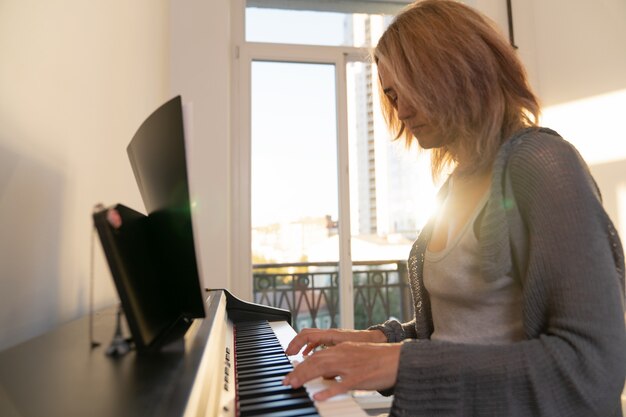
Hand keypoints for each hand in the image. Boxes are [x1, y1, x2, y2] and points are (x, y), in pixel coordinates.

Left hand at [282, 342, 400, 400]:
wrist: (399, 358)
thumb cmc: (379, 360)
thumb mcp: (355, 357)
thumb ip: (339, 365)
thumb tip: (325, 377)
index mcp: (343, 349)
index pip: (316, 356)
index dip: (301, 365)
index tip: (290, 374)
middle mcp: (344, 354)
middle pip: (315, 361)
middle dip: (298, 371)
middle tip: (286, 382)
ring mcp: (351, 366)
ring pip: (323, 369)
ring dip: (306, 377)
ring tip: (294, 385)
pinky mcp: (360, 377)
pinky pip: (341, 384)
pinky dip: (328, 390)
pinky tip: (319, 396)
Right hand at [285, 328, 386, 355]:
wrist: (378, 339)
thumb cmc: (367, 345)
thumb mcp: (350, 356)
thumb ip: (337, 365)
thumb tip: (324, 374)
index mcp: (331, 335)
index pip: (307, 336)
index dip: (296, 344)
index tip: (289, 353)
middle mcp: (330, 333)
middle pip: (306, 334)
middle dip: (294, 344)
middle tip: (288, 353)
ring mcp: (332, 335)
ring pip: (311, 336)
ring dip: (301, 345)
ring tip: (294, 355)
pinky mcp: (335, 340)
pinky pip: (318, 340)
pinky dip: (309, 346)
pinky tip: (308, 354)